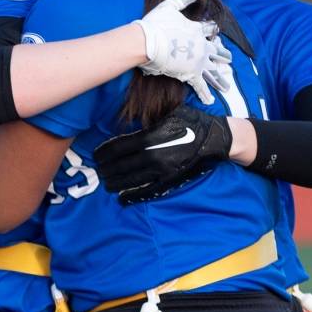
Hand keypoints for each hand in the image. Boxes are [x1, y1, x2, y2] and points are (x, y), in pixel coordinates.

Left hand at [94, 104, 232, 203]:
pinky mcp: (170, 181)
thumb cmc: (192, 121)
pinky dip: (132, 196)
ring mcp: (161, 171)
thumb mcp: (169, 112)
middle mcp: (152, 156)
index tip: (96, 155)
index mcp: (150, 138)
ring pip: (130, 180)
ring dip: (115, 183)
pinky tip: (122, 199)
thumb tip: (129, 116)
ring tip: (106, 183)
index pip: (118, 148)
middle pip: (120, 166)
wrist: (215, 139)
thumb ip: (148, 117)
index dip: (104, 153)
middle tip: (98, 170)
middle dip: (106, 169)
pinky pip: (147, 191)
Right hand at [137, 0, 231, 105]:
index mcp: (196, 29)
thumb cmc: (155, 24)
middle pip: (217, 51)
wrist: (148, 42)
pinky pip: (201, 86)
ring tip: (226, 85)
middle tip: (229, 59)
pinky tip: (211, 100)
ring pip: (213, 71)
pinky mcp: (192, 74)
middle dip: (223, 56)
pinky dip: (205, 94)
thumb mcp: (169, 6)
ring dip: (220, 78)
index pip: (209, 29)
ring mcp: (198, 61)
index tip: (216, 33)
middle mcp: (202, 46)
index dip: (212, 30)